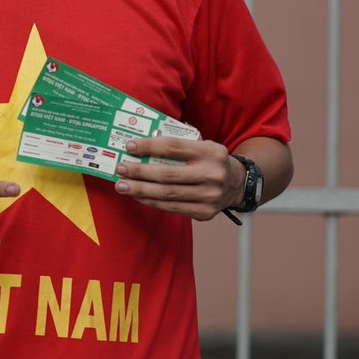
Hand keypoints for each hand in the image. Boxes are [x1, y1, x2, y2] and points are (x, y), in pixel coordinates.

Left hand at [113, 136, 242, 220]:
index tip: (129, 147)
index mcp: (211, 152)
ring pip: (168, 194)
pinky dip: (152, 202)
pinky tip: (138, 196)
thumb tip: (142, 146)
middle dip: (140, 172)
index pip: (173, 147)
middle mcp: (213, 175)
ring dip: (141, 190)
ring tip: (122, 186)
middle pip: (168, 174)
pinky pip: (172, 208)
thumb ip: (178, 144)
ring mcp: (210, 197)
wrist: (238, 185)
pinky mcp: (205, 213)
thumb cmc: (210, 161)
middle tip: (121, 168)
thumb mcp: (202, 145)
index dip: (149, 146)